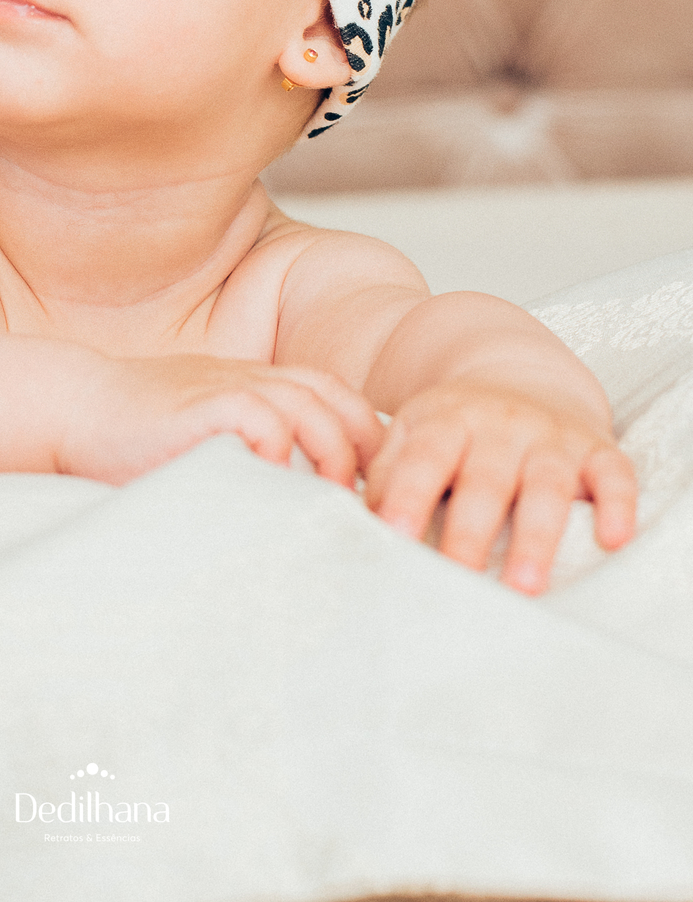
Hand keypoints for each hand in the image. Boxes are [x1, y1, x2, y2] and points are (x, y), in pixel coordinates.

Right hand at [58, 352, 383, 487]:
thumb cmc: (137, 432)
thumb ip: (249, 453)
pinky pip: (263, 421)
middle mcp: (252, 378)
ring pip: (310, 409)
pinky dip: (280, 454)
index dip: (363, 438)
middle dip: (361, 452)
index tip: (373, 487)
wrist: (75, 405)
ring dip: (330, 457)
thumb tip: (293, 513)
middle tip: (364, 505)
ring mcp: (227, 387)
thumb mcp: (207, 430)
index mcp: (257, 382)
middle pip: (336, 400)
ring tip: (330, 505)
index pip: (336, 397)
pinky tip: (277, 490)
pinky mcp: (202, 406)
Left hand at [362, 380, 636, 593]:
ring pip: (546, 483)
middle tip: (459, 582)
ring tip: (525, 586)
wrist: (522, 376)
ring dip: (536, 535)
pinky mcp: (596, 448)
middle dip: (471, 532)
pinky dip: (617, 504)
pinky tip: (613, 539)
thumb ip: (383, 474)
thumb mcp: (413, 433)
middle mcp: (500, 424)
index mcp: (446, 419)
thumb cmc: (457, 426)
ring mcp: (550, 436)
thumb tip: (345, 522)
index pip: (424, 459)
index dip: (408, 496)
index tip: (392, 538)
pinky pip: (613, 473)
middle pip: (484, 480)